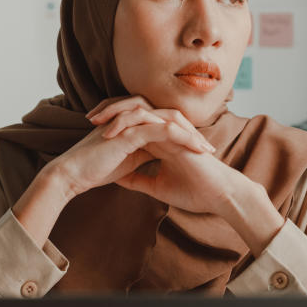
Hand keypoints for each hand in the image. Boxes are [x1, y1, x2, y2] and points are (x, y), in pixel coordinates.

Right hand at [43, 96, 215, 198]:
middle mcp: (134, 119)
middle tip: (210, 150)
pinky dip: (181, 137)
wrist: (73, 175)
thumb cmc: (96, 170)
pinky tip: (194, 147)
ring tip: (207, 150)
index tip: (201, 156)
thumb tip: (162, 160)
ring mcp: (132, 122)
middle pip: (172, 119)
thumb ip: (143, 156)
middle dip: (193, 134)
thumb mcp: (127, 163)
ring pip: (170, 121)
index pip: (166, 127)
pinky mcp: (130, 130)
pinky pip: (162, 129)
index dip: (185, 140)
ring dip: (191, 135)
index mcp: (134, 125)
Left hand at [88, 96, 252, 216]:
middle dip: (109, 111)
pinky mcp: (178, 134)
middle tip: (88, 117)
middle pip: (133, 110)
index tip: (89, 131)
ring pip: (140, 109)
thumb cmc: (194, 192)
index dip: (110, 122)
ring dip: (116, 113)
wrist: (218, 197)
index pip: (131, 122)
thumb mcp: (156, 186)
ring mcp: (171, 129)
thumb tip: (117, 178)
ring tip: (95, 121)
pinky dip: (131, 124)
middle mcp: (164, 130)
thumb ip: (138, 179)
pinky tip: (114, 133)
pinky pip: (151, 121)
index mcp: (159, 139)